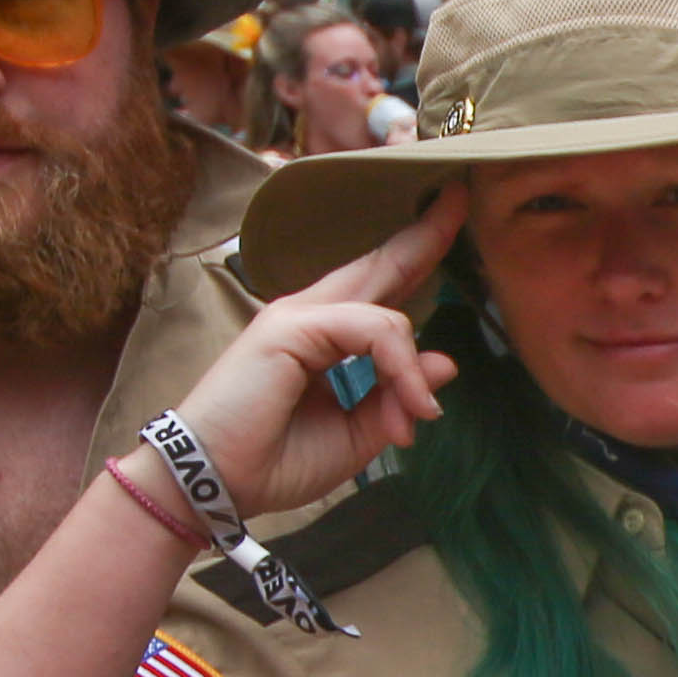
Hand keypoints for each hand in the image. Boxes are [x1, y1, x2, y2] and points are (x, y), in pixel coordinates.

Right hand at [149, 233, 456, 516]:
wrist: (217, 483)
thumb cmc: (275, 461)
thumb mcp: (358, 434)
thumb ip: (397, 396)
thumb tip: (445, 362)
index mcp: (326, 337)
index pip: (380, 286)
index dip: (416, 253)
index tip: (451, 218)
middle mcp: (312, 315)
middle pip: (380, 265)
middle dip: (424, 234)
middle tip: (460, 193)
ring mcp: (298, 315)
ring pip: (388, 313)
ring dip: (411, 372)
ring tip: (413, 421)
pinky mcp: (291, 326)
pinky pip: (372, 330)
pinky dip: (397, 367)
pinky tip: (404, 411)